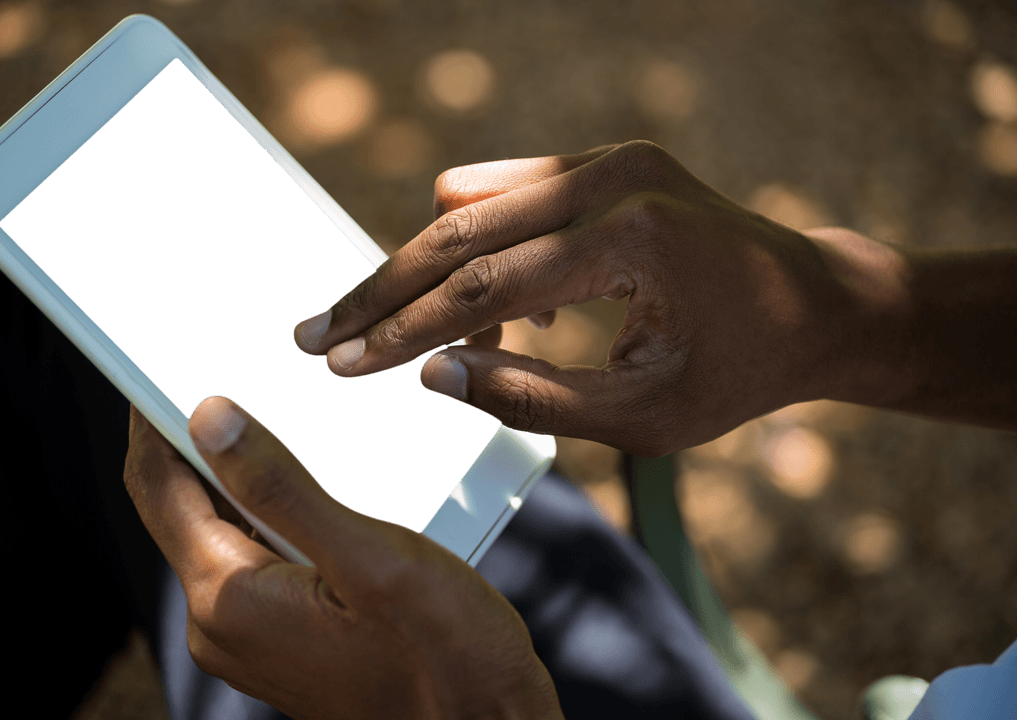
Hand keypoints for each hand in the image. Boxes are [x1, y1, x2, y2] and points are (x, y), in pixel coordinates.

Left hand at [123, 397, 563, 719]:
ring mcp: (253, 634)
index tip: (156, 363)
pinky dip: (270, 509)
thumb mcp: (369, 556)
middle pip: (184, 506)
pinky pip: (256, 555)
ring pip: (223, 528)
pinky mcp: (285, 637)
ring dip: (240, 472)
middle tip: (227, 371)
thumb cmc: (444, 654)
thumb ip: (282, 487)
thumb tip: (208, 419)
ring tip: (274, 411)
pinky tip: (312, 477)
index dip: (151, 420)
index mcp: (228, 597)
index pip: (158, 487)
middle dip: (197, 439)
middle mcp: (224, 621)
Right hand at [293, 141, 882, 455]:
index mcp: (631, 239)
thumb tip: (431, 375)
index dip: (402, 330)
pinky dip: (480, 249)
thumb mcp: (643, 418)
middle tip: (320, 333)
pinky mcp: (602, 161)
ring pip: (467, 196)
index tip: (340, 362)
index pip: (482, 284)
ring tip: (447, 342)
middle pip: (454, 222)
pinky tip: (508, 314)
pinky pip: (505, 196)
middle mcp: (613, 175)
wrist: (815, 305)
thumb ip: (531, 400)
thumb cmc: (741, 371)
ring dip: (435, 270)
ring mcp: (608, 158)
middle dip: (383, 288)